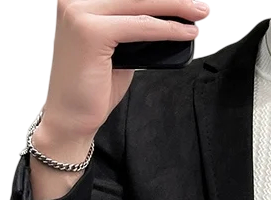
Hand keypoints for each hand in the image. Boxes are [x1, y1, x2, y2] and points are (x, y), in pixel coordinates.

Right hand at [42, 0, 209, 141]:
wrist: (71, 118)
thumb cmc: (92, 86)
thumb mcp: (116, 47)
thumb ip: (132, 27)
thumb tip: (165, 16)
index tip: (183, 0)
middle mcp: (75, 0)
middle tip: (200, 6)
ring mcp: (79, 13)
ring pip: (140, 4)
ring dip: (175, 8)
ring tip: (199, 14)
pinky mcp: (90, 31)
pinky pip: (140, 26)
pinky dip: (166, 29)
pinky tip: (185, 32)